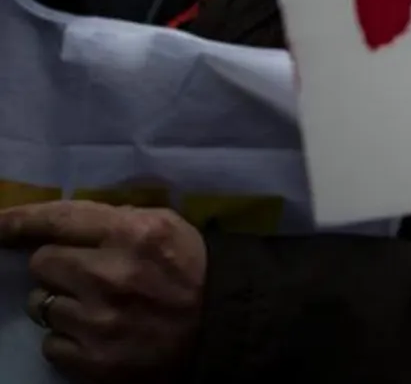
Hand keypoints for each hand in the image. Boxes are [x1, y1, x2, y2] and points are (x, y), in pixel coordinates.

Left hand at [0, 200, 205, 382]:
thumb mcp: (169, 227)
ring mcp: (98, 321)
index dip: (19, 221)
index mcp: (133, 234)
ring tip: (95, 308)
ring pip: (41, 305)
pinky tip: (96, 335)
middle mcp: (110, 274)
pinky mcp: (93, 360)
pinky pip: (50, 344)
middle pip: (42, 263)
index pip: (58, 220)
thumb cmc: (194, 271)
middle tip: (85, 275)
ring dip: (63, 304)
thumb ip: (121, 218)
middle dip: (58, 267)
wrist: (222, 331)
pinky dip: (68, 339)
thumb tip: (69, 222)